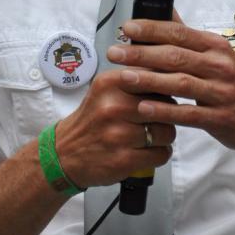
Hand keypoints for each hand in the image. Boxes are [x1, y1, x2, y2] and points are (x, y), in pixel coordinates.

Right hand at [54, 69, 175, 187]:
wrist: (65, 153)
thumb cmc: (92, 119)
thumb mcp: (105, 89)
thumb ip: (134, 78)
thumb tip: (169, 76)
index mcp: (109, 83)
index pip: (154, 77)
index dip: (166, 86)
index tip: (167, 92)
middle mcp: (112, 106)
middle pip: (165, 105)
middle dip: (169, 113)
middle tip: (161, 117)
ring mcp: (118, 134)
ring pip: (166, 131)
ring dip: (166, 136)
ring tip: (155, 135)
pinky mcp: (123, 159)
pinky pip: (161, 154)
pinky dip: (161, 153)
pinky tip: (151, 150)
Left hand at [107, 19, 234, 165]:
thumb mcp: (218, 55)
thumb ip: (189, 37)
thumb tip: (166, 11)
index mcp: (215, 46)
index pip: (179, 32)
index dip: (151, 29)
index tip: (126, 28)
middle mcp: (219, 65)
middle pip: (175, 55)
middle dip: (141, 53)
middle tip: (114, 52)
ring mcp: (221, 92)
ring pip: (179, 82)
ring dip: (148, 79)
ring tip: (123, 77)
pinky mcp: (221, 118)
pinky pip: (188, 113)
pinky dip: (165, 109)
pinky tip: (144, 108)